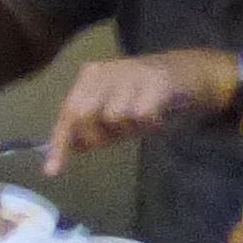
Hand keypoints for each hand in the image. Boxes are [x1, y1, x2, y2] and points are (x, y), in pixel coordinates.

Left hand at [45, 49, 242, 171]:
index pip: (68, 113)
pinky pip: (141, 115)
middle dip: (99, 136)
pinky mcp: (154, 81)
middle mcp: (106, 71)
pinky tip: (159, 116)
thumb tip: (67, 151)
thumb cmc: (146, 96)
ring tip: (145, 120)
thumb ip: (91, 130)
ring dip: (130, 128)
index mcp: (90, 77)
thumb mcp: (114, 112)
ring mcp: (129, 73)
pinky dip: (150, 124)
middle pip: (83, 115)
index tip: (52, 171)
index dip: (59, 145)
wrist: (190, 74)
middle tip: (121, 136)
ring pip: (114, 117)